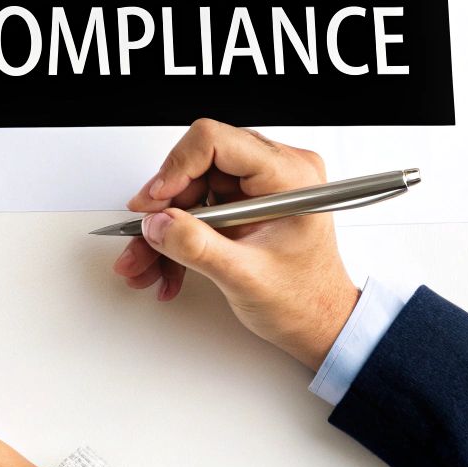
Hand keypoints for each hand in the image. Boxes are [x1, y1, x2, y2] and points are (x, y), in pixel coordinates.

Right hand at [112, 119, 360, 369]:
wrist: (319, 324)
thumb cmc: (306, 300)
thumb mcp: (246, 277)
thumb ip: (197, 247)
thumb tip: (158, 222)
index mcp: (290, 178)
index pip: (217, 142)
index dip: (177, 168)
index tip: (155, 201)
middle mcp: (276, 172)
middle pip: (197, 165)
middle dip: (166, 205)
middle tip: (149, 232)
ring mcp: (259, 187)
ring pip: (191, 188)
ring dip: (166, 226)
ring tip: (149, 261)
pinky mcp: (245, 203)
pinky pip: (197, 206)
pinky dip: (178, 235)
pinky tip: (169, 264)